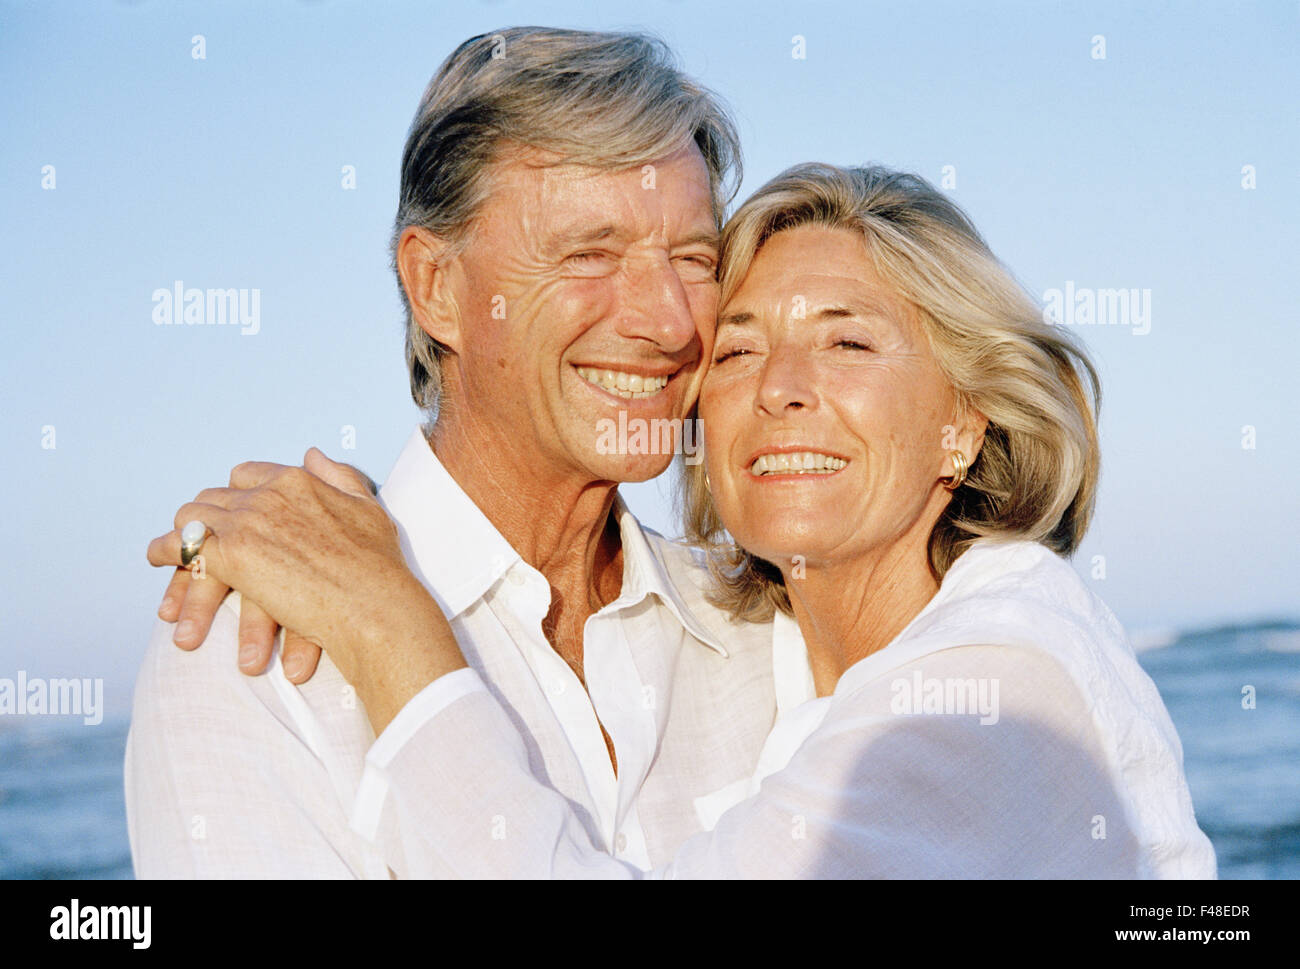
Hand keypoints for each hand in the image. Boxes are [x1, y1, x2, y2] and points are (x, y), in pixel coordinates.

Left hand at [147, 448, 465, 729]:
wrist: (373, 603)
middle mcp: (268, 495)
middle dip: (205, 512)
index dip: (235, 491)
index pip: (248, 474)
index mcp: (298, 481)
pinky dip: (164, 551)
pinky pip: (180, 546)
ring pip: (193, 515)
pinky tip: (158, 560)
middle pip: (216, 494)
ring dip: (181, 531)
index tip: (233, 506)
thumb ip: (338, 476)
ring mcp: (247, 523)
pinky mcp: (232, 556)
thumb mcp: (367, 508)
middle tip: (199, 531)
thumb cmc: (378, 565)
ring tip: (170, 546)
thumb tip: (311, 453)